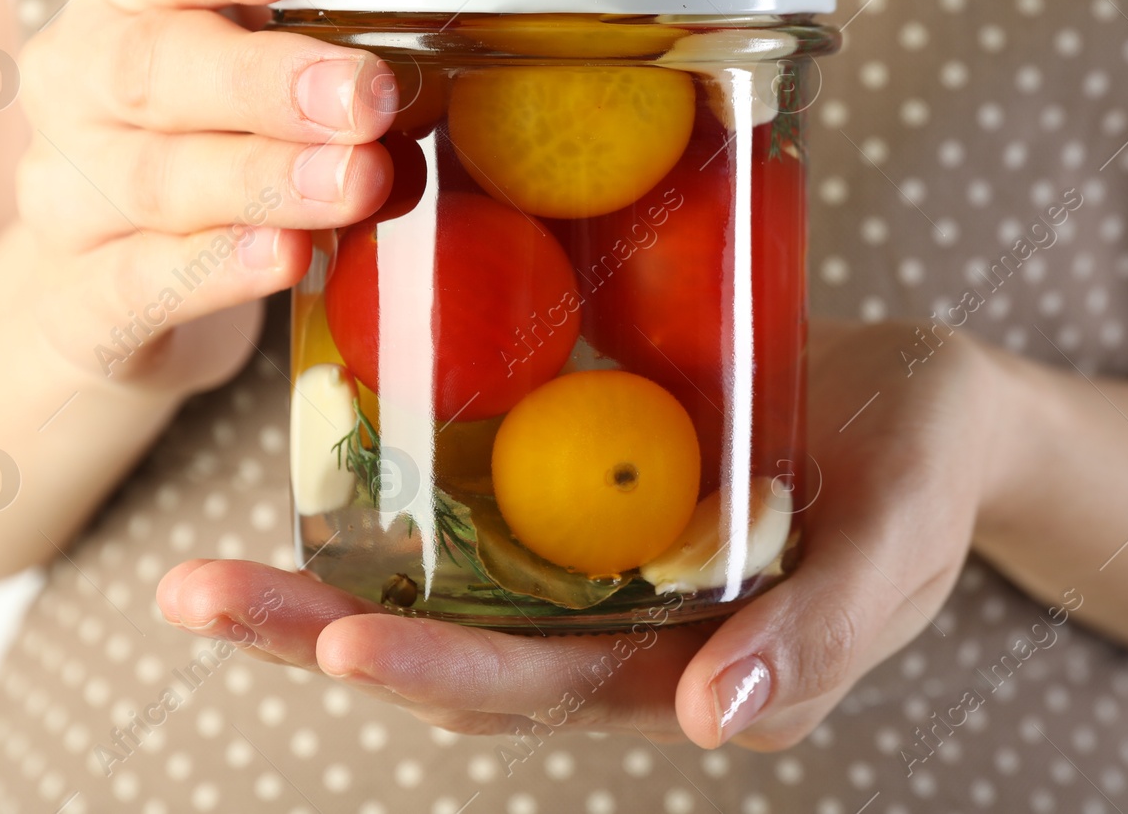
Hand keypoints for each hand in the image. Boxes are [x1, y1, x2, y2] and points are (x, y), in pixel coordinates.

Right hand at [16, 0, 396, 390]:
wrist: (103, 299)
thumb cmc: (204, 156)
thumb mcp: (253, 90)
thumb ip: (320, 76)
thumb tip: (429, 89)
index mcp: (119, 5)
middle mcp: (75, 89)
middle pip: (154, 71)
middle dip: (267, 84)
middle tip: (363, 99)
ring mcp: (65, 199)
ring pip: (158, 182)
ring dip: (266, 180)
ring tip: (356, 184)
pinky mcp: (79, 304)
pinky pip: (138, 283)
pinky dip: (215, 270)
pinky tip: (282, 257)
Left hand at [157, 320, 1014, 748]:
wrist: (931, 405)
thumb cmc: (930, 469)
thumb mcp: (899, 544)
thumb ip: (821, 634)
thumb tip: (711, 722)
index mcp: (687, 661)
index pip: (543, 688)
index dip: (440, 674)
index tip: (337, 644)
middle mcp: (617, 630)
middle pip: (455, 653)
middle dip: (322, 637)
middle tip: (196, 598)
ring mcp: (591, 565)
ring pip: (444, 590)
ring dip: (322, 587)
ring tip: (199, 575)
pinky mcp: (581, 491)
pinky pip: (473, 506)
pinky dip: (390, 500)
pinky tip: (309, 465)